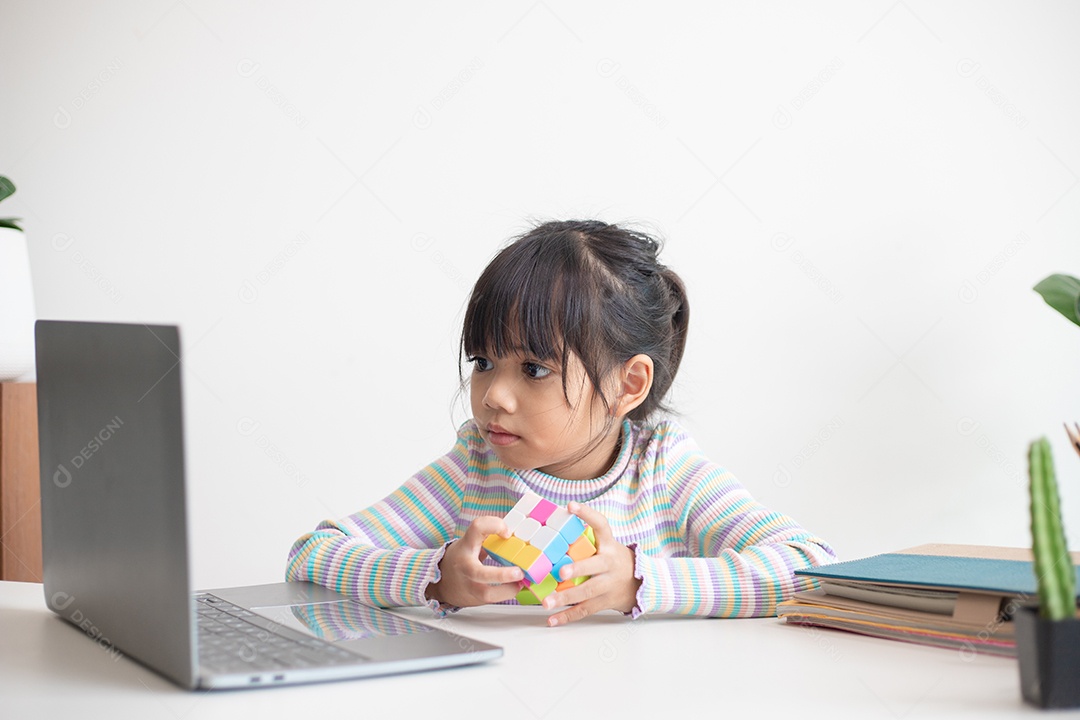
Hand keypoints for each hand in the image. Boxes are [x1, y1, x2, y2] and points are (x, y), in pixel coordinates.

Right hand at [425, 516, 524, 607]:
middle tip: (519, 572)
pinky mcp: (474, 599)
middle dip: (501, 575)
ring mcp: (469, 585)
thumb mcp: (469, 542)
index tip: (507, 533)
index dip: (495, 526)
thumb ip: (488, 537)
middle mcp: (466, 567)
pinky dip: (506, 594)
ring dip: (508, 590)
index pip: (477, 528)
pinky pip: (492, 599)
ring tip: (521, 583)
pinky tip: (514, 587)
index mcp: (466, 546)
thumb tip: (514, 533)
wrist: (441, 582)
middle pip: (480, 573)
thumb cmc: (460, 559)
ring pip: (486, 594)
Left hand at [542, 502, 640, 625]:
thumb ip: (586, 538)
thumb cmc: (613, 560)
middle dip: (577, 569)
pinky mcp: (604, 602)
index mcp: (608, 545)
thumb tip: (555, 521)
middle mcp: (609, 564)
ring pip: (587, 592)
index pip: (600, 525)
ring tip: (546, 602)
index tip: (571, 506)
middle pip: (594, 566)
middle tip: (561, 571)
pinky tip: (552, 620)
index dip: (587, 514)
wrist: (641, 584)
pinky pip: (584, 610)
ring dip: (565, 598)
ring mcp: (608, 584)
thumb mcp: (606, 545)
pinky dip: (567, 617)